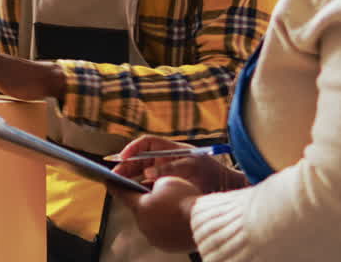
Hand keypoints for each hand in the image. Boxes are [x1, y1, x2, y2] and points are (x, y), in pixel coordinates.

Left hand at [111, 176, 200, 252]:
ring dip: (156, 212)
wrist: (204, 221)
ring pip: (151, 220)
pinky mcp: (166, 244)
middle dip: (143, 199)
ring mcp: (154, 237)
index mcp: (140, 207)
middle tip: (149, 189)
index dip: (114, 185)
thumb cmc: (185, 199)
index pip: (121, 194)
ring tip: (169, 204)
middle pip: (138, 208)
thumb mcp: (166, 180)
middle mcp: (143, 225)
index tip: (107, 180)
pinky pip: (161, 231)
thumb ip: (153, 183)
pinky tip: (175, 217)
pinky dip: (165, 223)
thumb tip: (153, 188)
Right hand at [113, 136, 245, 193]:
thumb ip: (169, 168)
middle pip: (138, 160)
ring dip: (130, 179)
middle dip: (126, 167)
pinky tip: (134, 197)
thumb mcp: (191, 166)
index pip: (145, 144)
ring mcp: (164, 175)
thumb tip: (148, 174)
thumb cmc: (211, 173)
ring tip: (120, 187)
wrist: (225, 190)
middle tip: (115, 177)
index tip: (122, 158)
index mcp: (169, 150)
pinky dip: (140, 191)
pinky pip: (148, 188)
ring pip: (140, 175)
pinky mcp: (166, 189)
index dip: (132, 149)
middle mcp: (164, 161)